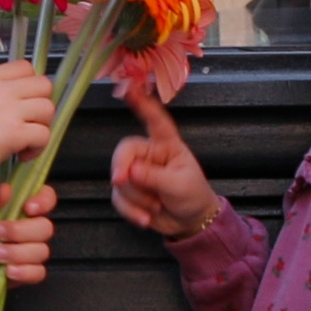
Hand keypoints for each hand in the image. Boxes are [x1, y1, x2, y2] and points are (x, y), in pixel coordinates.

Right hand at [0, 60, 56, 178]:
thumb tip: (14, 99)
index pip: (25, 67)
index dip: (32, 85)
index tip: (27, 101)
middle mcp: (0, 90)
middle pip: (43, 85)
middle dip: (41, 105)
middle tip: (30, 122)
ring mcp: (9, 110)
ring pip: (47, 109)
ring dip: (41, 127)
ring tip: (25, 141)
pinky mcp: (14, 133)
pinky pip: (43, 134)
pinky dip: (37, 148)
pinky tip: (22, 155)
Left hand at [0, 184, 58, 301]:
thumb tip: (6, 188)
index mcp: (15, 209)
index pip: (45, 198)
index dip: (43, 201)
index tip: (27, 207)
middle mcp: (25, 229)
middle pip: (45, 227)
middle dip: (21, 231)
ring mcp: (26, 252)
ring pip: (41, 251)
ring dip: (18, 253)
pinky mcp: (23, 274)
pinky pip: (38, 273)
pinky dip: (25, 272)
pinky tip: (7, 271)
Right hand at [110, 86, 220, 238]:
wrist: (191, 222)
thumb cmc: (192, 195)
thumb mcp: (180, 185)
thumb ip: (155, 177)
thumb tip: (131, 171)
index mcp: (167, 145)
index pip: (155, 121)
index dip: (142, 104)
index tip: (129, 89)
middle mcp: (149, 154)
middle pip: (124, 152)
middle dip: (122, 168)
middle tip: (121, 181)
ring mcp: (137, 173)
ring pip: (120, 181)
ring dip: (136, 199)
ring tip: (157, 207)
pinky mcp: (129, 192)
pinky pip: (118, 199)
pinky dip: (130, 211)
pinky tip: (145, 219)